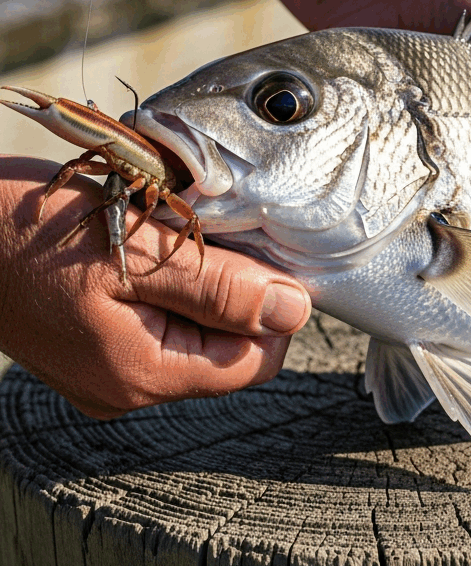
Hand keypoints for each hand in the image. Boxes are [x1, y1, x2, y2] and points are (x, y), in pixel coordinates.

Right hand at [0, 157, 311, 418]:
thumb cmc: (24, 230)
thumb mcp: (136, 249)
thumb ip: (220, 286)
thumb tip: (294, 310)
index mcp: (141, 374)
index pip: (256, 361)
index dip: (273, 308)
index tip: (259, 254)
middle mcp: (127, 389)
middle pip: (228, 351)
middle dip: (235, 293)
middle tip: (210, 234)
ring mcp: (108, 374)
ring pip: (197, 337)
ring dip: (202, 287)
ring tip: (168, 241)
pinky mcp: (94, 352)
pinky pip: (161, 329)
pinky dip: (170, 290)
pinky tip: (147, 252)